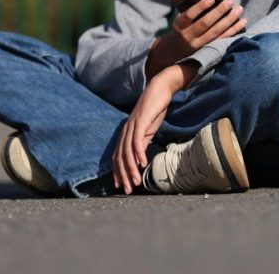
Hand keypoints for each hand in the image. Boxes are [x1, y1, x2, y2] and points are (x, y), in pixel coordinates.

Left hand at [112, 63, 196, 193]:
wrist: (160, 88)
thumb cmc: (155, 108)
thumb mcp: (148, 128)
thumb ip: (143, 141)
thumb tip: (140, 157)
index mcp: (126, 133)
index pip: (118, 156)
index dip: (118, 172)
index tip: (121, 185)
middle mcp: (125, 130)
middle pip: (120, 157)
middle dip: (123, 175)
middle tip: (127, 190)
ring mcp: (132, 126)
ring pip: (127, 152)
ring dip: (131, 169)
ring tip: (135, 182)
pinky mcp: (140, 121)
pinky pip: (137, 140)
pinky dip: (139, 153)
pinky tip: (143, 164)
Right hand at [145, 0, 246, 79]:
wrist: (179, 49)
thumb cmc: (184, 26)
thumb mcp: (182, 19)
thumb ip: (192, 9)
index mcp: (179, 25)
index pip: (188, 15)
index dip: (200, 7)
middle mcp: (188, 36)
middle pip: (205, 24)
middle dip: (219, 12)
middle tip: (230, 1)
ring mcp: (199, 45)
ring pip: (216, 32)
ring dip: (230, 20)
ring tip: (239, 9)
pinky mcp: (209, 49)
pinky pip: (223, 38)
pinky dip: (234, 29)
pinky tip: (242, 21)